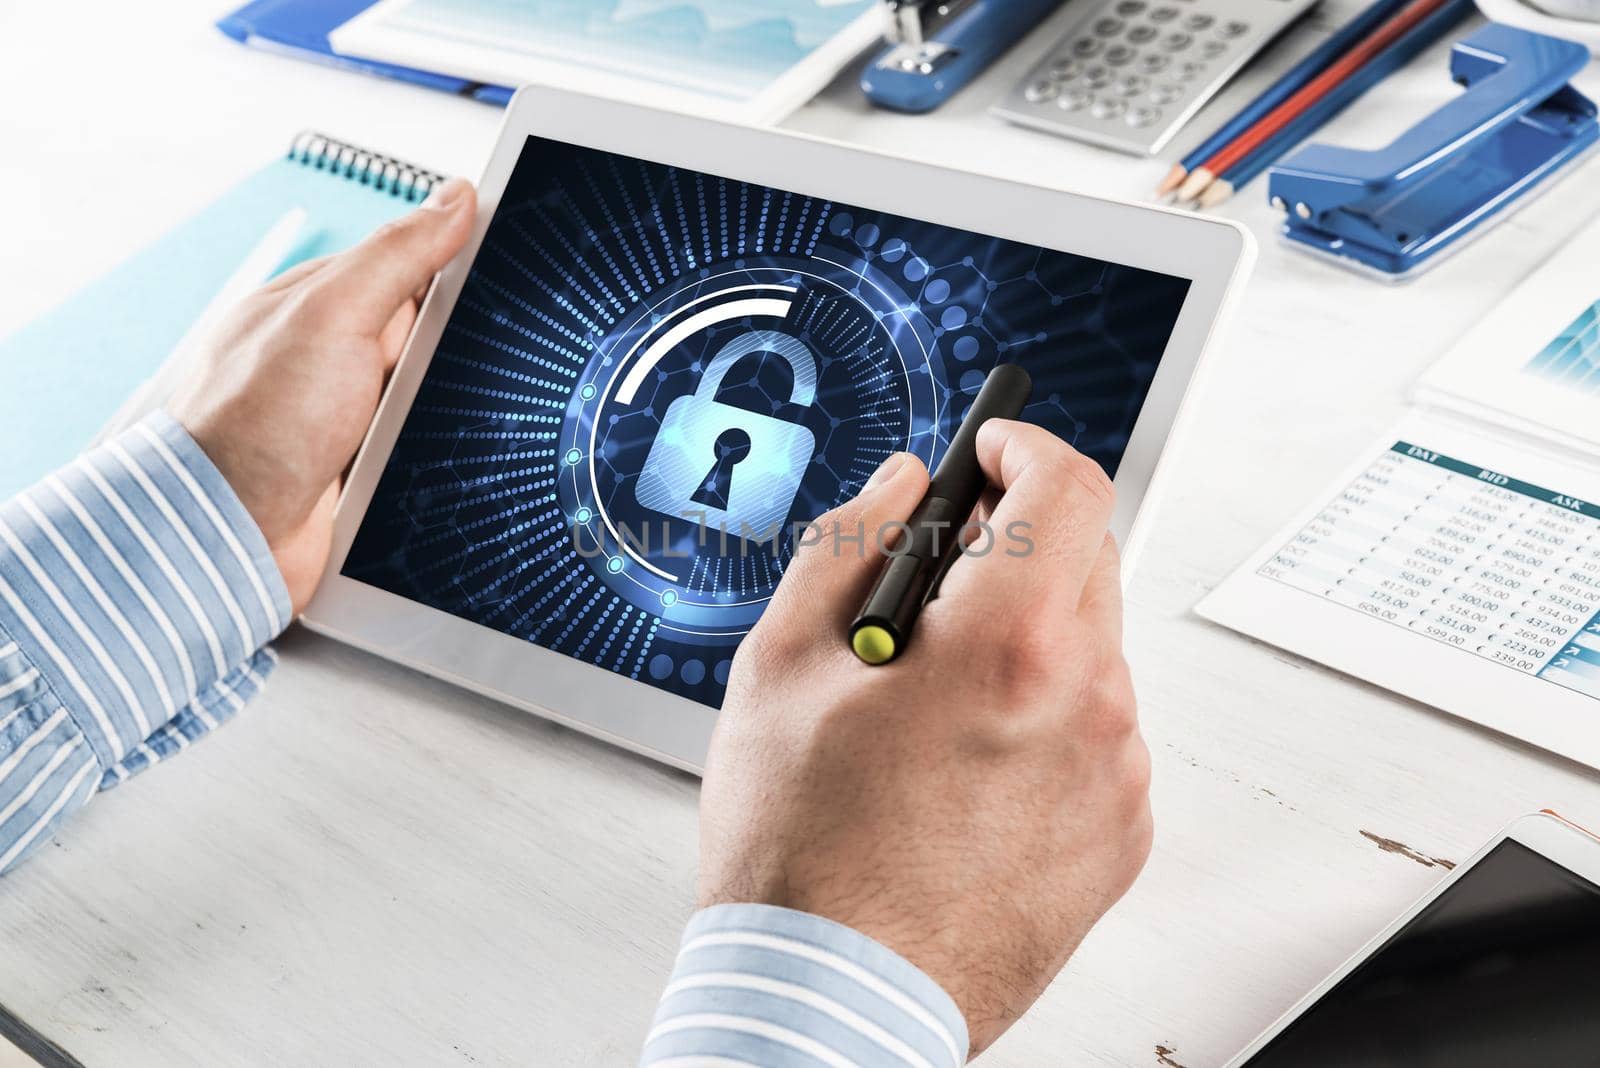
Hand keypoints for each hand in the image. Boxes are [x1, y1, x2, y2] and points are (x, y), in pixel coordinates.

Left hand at [168, 178, 477, 612]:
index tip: (506, 269)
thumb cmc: (255, 425)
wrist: (231, 540)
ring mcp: (353, 415)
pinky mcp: (367, 470)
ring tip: (438, 425)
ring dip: (451, 411)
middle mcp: (337, 356)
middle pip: (435, 335)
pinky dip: (441, 457)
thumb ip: (397, 254)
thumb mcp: (333, 314)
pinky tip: (441, 461)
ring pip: (440, 396)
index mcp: (322, 304)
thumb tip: (455, 196)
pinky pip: (430, 450)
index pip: (415, 265)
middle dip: (459, 351)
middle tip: (454, 368)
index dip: (462, 265)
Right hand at [698, 420, 1152, 1055]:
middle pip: (1086, 560)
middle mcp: (1088, 703)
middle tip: (938, 583)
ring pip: (1091, 649)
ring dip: (1027, 638)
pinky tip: (966, 765)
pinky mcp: (1121, 835)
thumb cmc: (799, 849)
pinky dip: (1046, 718)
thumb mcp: (779, 666)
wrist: (833, 997)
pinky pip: (1098, 732)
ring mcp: (1115, 775)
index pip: (1067, 486)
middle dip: (1017, 545)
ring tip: (934, 702)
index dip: (1023, 447)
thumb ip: (849, 543)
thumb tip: (902, 486)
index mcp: (1008, 645)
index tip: (992, 452)